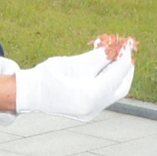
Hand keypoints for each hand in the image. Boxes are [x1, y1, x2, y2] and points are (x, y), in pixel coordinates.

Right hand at [14, 47, 135, 121]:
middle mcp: (94, 108)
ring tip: (110, 57)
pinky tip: (100, 69)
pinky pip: (102, 95)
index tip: (127, 43)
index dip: (125, 57)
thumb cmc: (48, 75)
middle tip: (124, 51)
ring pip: (112, 91)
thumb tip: (119, 48)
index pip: (117, 74)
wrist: (29, 93)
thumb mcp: (76, 63)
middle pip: (120, 86)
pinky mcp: (86, 112)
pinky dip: (105, 82)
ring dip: (114, 74)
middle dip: (124, 68)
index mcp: (91, 96)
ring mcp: (90, 112)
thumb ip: (100, 56)